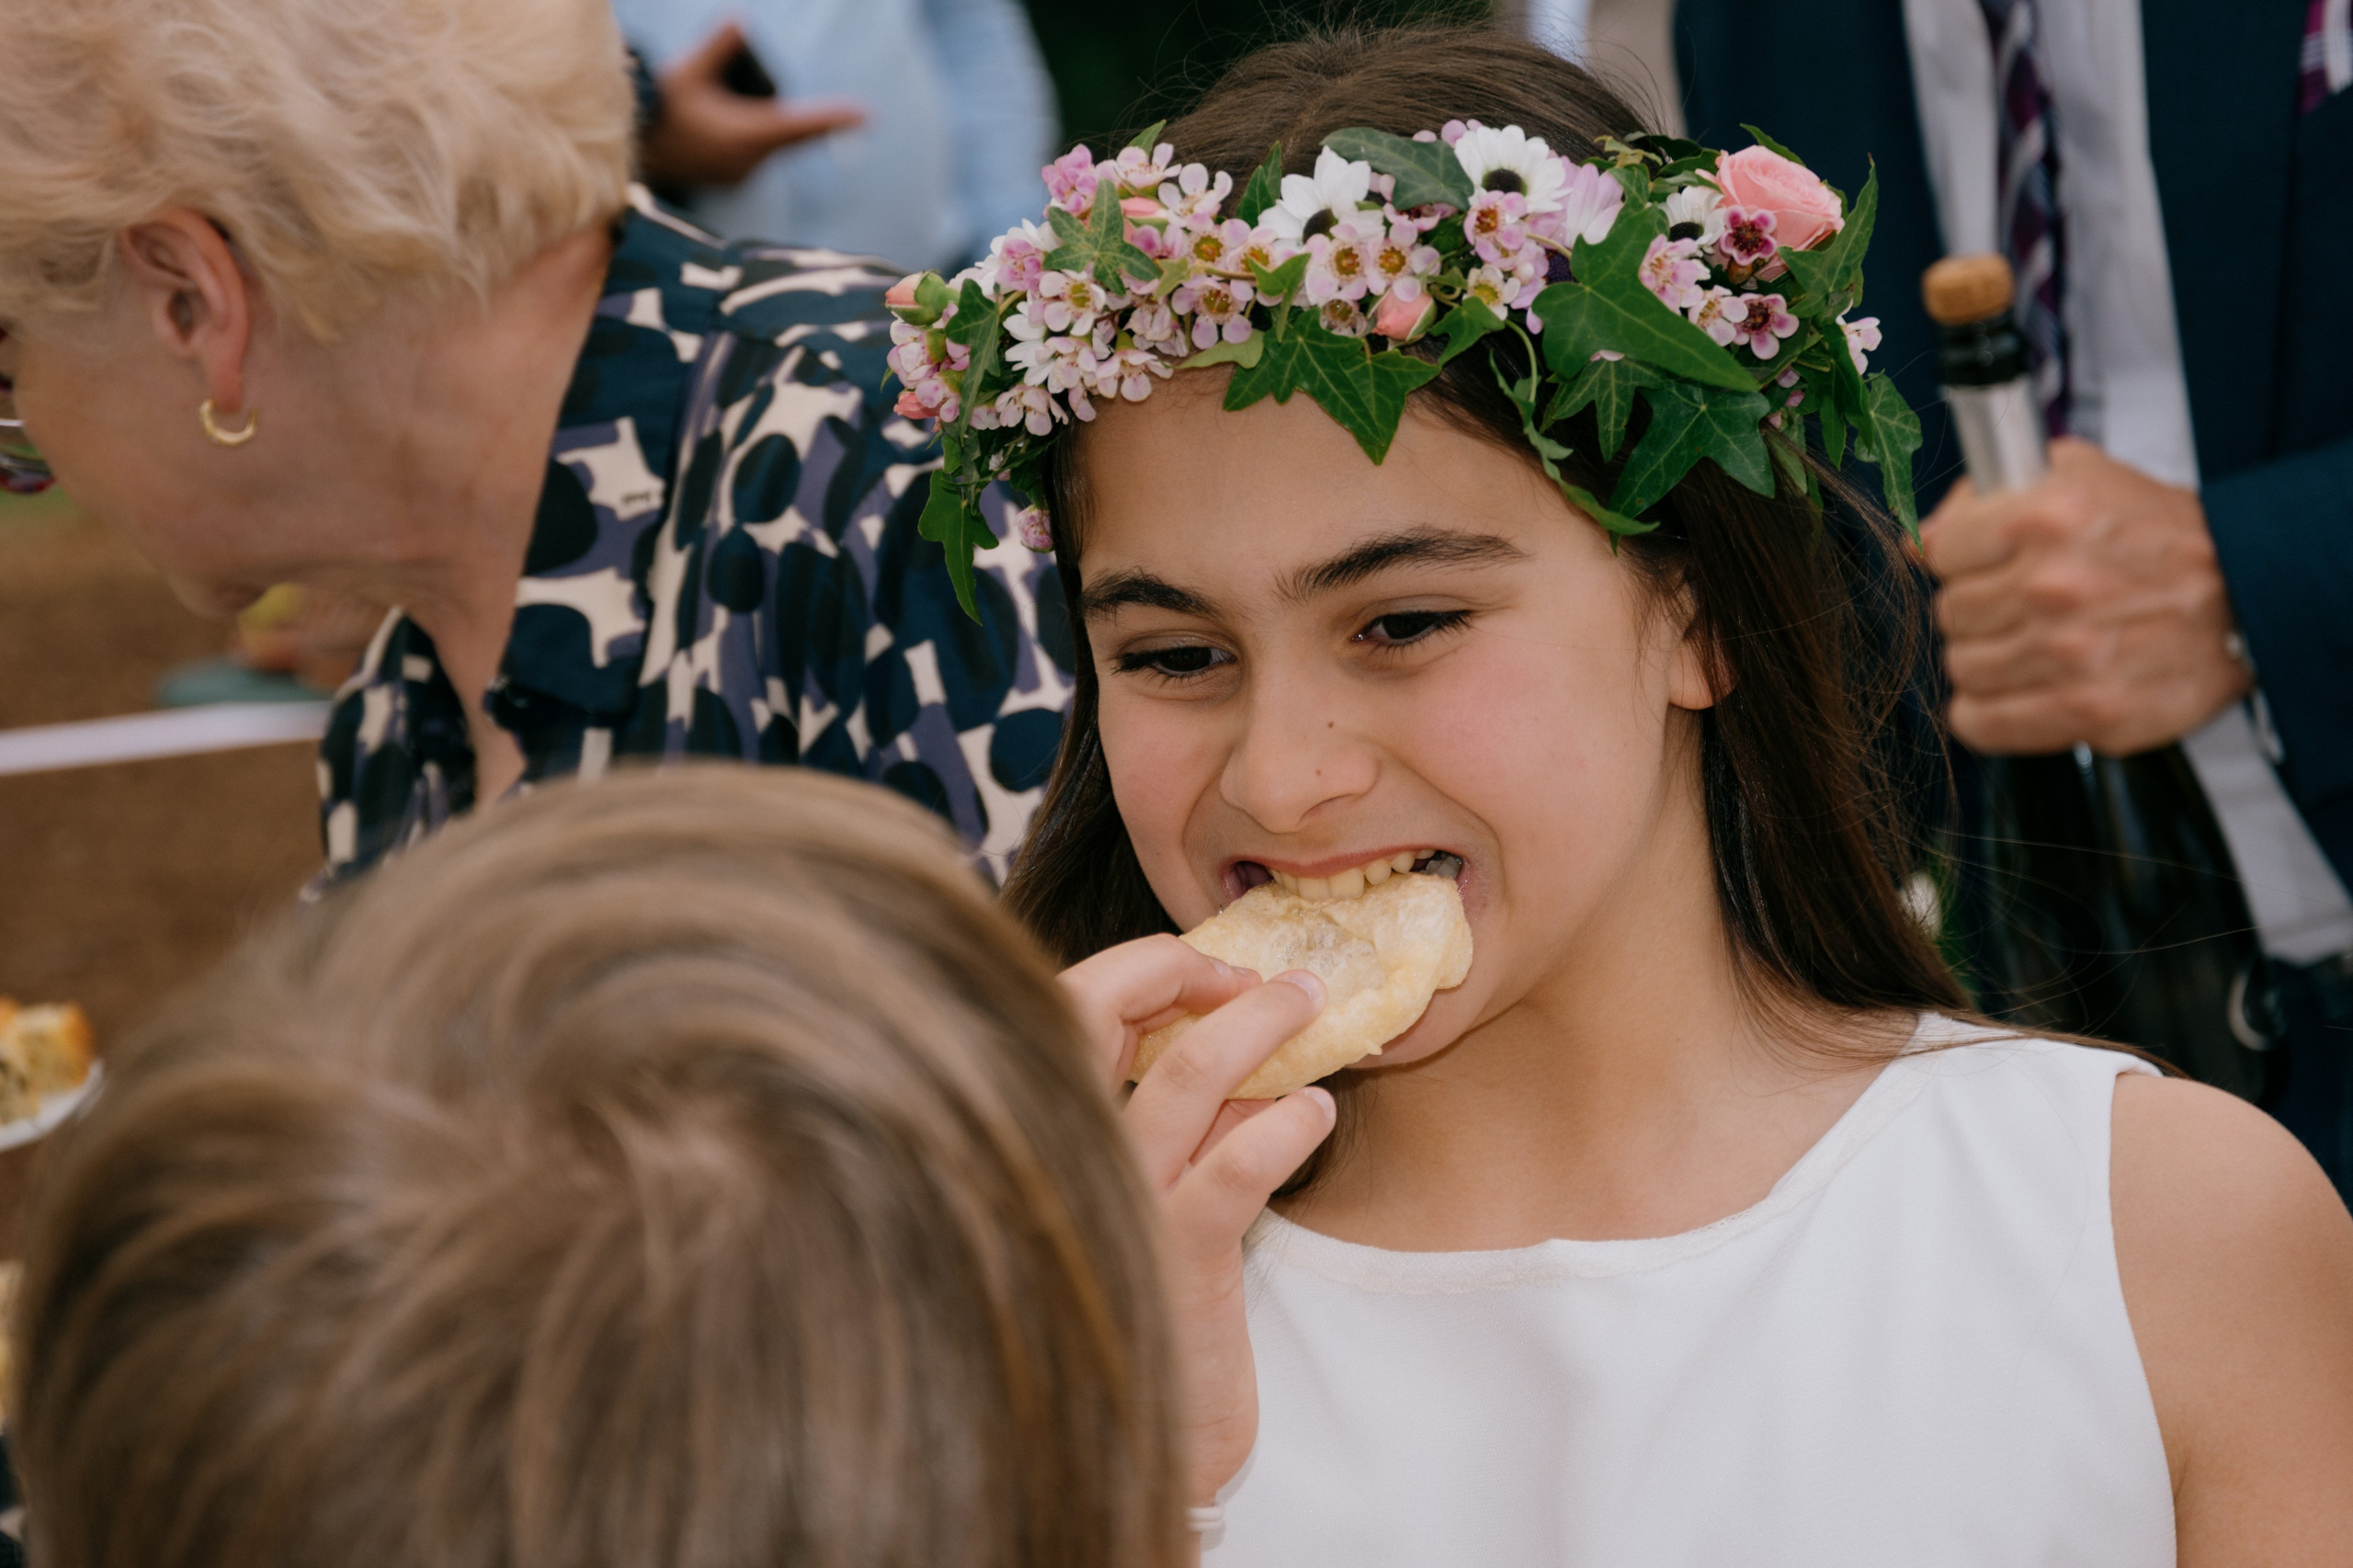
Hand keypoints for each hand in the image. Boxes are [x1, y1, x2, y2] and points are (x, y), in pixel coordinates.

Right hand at [641, 23, 864, 188]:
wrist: (632, 150)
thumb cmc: (660, 109)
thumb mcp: (688, 71)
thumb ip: (718, 46)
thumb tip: (741, 17)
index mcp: (747, 134)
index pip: (801, 125)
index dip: (834, 118)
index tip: (866, 115)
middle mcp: (751, 159)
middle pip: (793, 137)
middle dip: (813, 123)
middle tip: (854, 116)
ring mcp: (741, 173)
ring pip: (774, 146)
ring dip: (778, 130)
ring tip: (764, 116)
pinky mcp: (732, 179)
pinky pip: (757, 156)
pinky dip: (759, 140)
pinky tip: (739, 129)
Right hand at [1059, 936, 1335, 1506]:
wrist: (1145, 1449)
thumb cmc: (1152, 1314)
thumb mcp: (1157, 1199)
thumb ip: (1187, 1128)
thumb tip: (1250, 1053)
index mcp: (1048, 1134)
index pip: (1067, 1011)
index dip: (1137, 970)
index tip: (1208, 968)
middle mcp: (1064, 1156)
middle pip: (1090, 1013)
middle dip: (1175, 968)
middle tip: (1253, 970)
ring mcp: (1115, 1205)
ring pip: (1182, 1076)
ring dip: (1257, 1025)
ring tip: (1308, 1003)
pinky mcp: (1175, 1260)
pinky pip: (1238, 1166)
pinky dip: (1286, 1125)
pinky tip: (1316, 1114)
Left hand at [1921, 437, 2251, 755]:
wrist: (2248, 593)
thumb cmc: (2155, 535)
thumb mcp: (2078, 478)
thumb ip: (1985, 498)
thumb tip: (1916, 542)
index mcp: (2046, 517)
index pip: (1939, 551)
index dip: (1959, 558)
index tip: (1984, 564)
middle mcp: (2054, 586)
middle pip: (1949, 613)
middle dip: (1977, 610)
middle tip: (2021, 606)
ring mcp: (2070, 654)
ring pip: (1961, 668)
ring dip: (1986, 660)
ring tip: (2031, 646)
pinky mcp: (2087, 711)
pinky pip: (1981, 722)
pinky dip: (1988, 712)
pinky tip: (2018, 690)